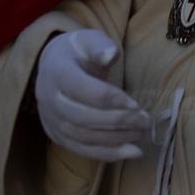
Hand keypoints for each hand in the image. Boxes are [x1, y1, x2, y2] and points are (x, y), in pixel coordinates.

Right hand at [33, 27, 149, 161]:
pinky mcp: (58, 136)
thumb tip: (111, 54)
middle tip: (145, 121)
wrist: (54, 67)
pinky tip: (132, 152)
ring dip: (116, 139)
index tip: (137, 104)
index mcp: (57, 72)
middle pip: (83, 117)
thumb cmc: (79, 53)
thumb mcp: (90, 41)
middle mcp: (49, 98)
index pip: (83, 90)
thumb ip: (102, 46)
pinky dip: (108, 154)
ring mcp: (51, 120)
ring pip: (83, 137)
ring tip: (141, 133)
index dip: (111, 99)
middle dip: (118, 122)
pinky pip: (83, 150)